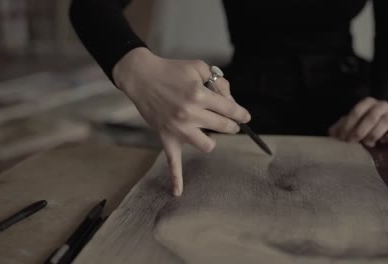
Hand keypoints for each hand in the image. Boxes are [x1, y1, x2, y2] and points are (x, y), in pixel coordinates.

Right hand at [113, 48, 250, 195]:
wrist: (142, 77)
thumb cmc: (172, 70)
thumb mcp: (199, 67)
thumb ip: (218, 82)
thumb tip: (230, 100)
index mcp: (199, 95)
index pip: (230, 109)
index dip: (241, 114)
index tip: (245, 117)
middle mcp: (190, 113)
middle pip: (223, 126)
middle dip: (232, 125)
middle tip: (231, 123)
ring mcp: (178, 128)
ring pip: (207, 145)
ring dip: (213, 139)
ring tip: (211, 133)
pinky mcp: (166, 137)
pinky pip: (172, 162)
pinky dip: (176, 178)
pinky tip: (178, 192)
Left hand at [328, 97, 387, 146]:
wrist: (384, 125)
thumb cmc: (362, 124)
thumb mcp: (350, 123)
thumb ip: (340, 126)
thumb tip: (332, 134)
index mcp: (367, 102)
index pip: (356, 112)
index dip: (348, 126)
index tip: (342, 138)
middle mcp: (382, 105)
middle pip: (371, 116)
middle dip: (360, 131)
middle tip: (353, 142)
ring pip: (385, 121)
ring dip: (374, 134)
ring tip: (367, 144)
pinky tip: (382, 142)